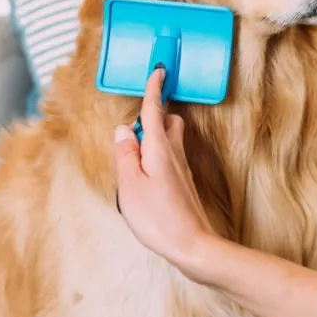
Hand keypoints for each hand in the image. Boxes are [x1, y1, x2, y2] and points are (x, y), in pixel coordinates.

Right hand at [114, 69, 215, 280]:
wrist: (192, 246)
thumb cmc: (159, 218)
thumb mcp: (130, 185)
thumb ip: (125, 155)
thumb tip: (124, 130)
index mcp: (159, 149)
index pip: (154, 111)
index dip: (154, 90)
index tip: (158, 70)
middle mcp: (175, 154)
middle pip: (167, 122)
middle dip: (154, 114)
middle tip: (136, 121)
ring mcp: (182, 169)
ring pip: (171, 139)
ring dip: (156, 134)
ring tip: (136, 149)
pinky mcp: (184, 183)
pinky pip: (171, 157)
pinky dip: (159, 153)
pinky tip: (148, 171)